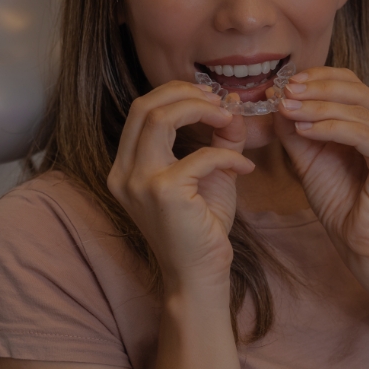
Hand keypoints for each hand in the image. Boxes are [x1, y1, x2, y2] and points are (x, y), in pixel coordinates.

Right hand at [107, 82, 252, 290]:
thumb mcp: (209, 175)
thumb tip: (232, 105)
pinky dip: (228, 155)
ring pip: (161, 118)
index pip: (141, 110)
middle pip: (145, 105)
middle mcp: (124, 173)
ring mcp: (139, 182)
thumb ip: (218, 139)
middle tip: (219, 101)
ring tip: (229, 118)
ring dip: (201, 110)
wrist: (198, 275)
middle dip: (186, 93)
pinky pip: (202, 156)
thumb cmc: (200, 229)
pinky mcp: (163, 193)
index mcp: (126, 167)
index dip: (176, 94)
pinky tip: (245, 167)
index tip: (210, 98)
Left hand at [274, 67, 368, 261]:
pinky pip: (362, 134)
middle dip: (316, 89)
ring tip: (287, 109)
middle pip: (356, 90)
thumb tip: (278, 97)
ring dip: (317, 107)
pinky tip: (305, 130)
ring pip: (357, 111)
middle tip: (285, 92)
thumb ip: (296, 128)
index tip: (286, 83)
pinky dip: (330, 128)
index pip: (353, 83)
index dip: (320, 77)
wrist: (359, 243)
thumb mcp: (309, 157)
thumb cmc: (341, 202)